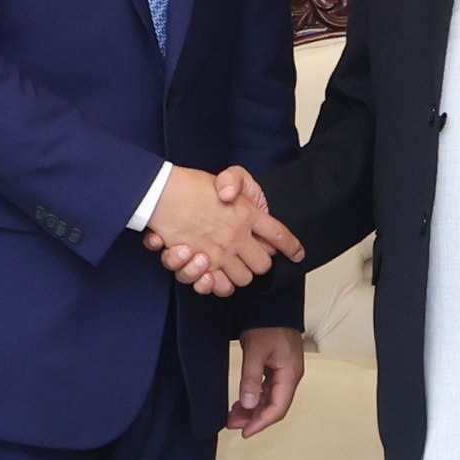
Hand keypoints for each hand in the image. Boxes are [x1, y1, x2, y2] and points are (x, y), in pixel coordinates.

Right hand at [143, 166, 302, 295]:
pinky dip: (216, 283)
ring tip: (230, 261)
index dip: (291, 246)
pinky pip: (217, 286)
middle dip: (260, 263)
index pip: (279, 235)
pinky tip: (211, 274)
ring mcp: (219, 253)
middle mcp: (236, 237)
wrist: (160, 194)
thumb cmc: (193, 185)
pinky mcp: (199, 264)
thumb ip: (235, 180)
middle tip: (251, 254)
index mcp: (248, 214)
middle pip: (263, 265)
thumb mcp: (225, 173)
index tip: (298, 254)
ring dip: (239, 274)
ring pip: (242, 279)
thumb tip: (230, 194)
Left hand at [229, 327, 304, 436]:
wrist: (272, 303)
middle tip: (232, 425)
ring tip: (232, 417)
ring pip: (270, 399)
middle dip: (254, 418)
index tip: (245, 432)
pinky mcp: (277, 367)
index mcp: (290, 374)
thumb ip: (251, 378)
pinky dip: (254, 397)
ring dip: (253, 409)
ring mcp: (284, 372)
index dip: (262, 422)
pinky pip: (267, 389)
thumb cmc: (267, 324)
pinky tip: (241, 402)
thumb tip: (247, 405)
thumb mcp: (255, 350)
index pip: (278, 407)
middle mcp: (290, 376)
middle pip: (275, 406)